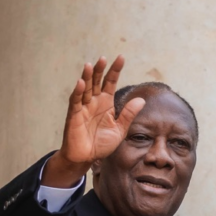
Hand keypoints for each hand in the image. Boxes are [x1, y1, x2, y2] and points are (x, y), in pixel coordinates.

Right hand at [43, 55, 145, 186]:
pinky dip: (78, 92)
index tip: (121, 57)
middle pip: (96, 81)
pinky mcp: (74, 115)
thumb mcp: (120, 129)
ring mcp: (83, 107)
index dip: (115, 70)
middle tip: (104, 58)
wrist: (87, 158)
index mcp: (106, 103)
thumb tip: (142, 100)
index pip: (110, 82)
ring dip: (87, 76)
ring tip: (90, 65)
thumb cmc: (102, 143)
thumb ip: (128, 114)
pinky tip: (81, 83)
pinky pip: (75, 101)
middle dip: (100, 70)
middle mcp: (94, 102)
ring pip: (85, 88)